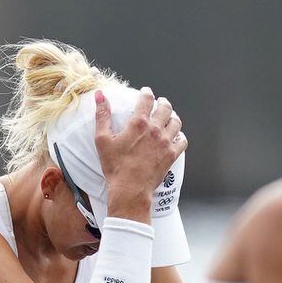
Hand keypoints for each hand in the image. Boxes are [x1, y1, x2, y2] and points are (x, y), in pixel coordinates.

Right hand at [94, 88, 185, 220]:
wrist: (130, 189)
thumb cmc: (115, 167)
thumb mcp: (102, 139)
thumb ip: (102, 115)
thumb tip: (100, 95)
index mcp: (139, 124)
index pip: (147, 99)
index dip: (147, 93)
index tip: (146, 92)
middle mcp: (155, 130)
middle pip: (165, 108)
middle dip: (162, 102)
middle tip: (160, 102)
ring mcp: (165, 143)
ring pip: (176, 122)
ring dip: (172, 116)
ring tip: (169, 116)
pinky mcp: (171, 155)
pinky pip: (182, 140)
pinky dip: (180, 136)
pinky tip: (175, 136)